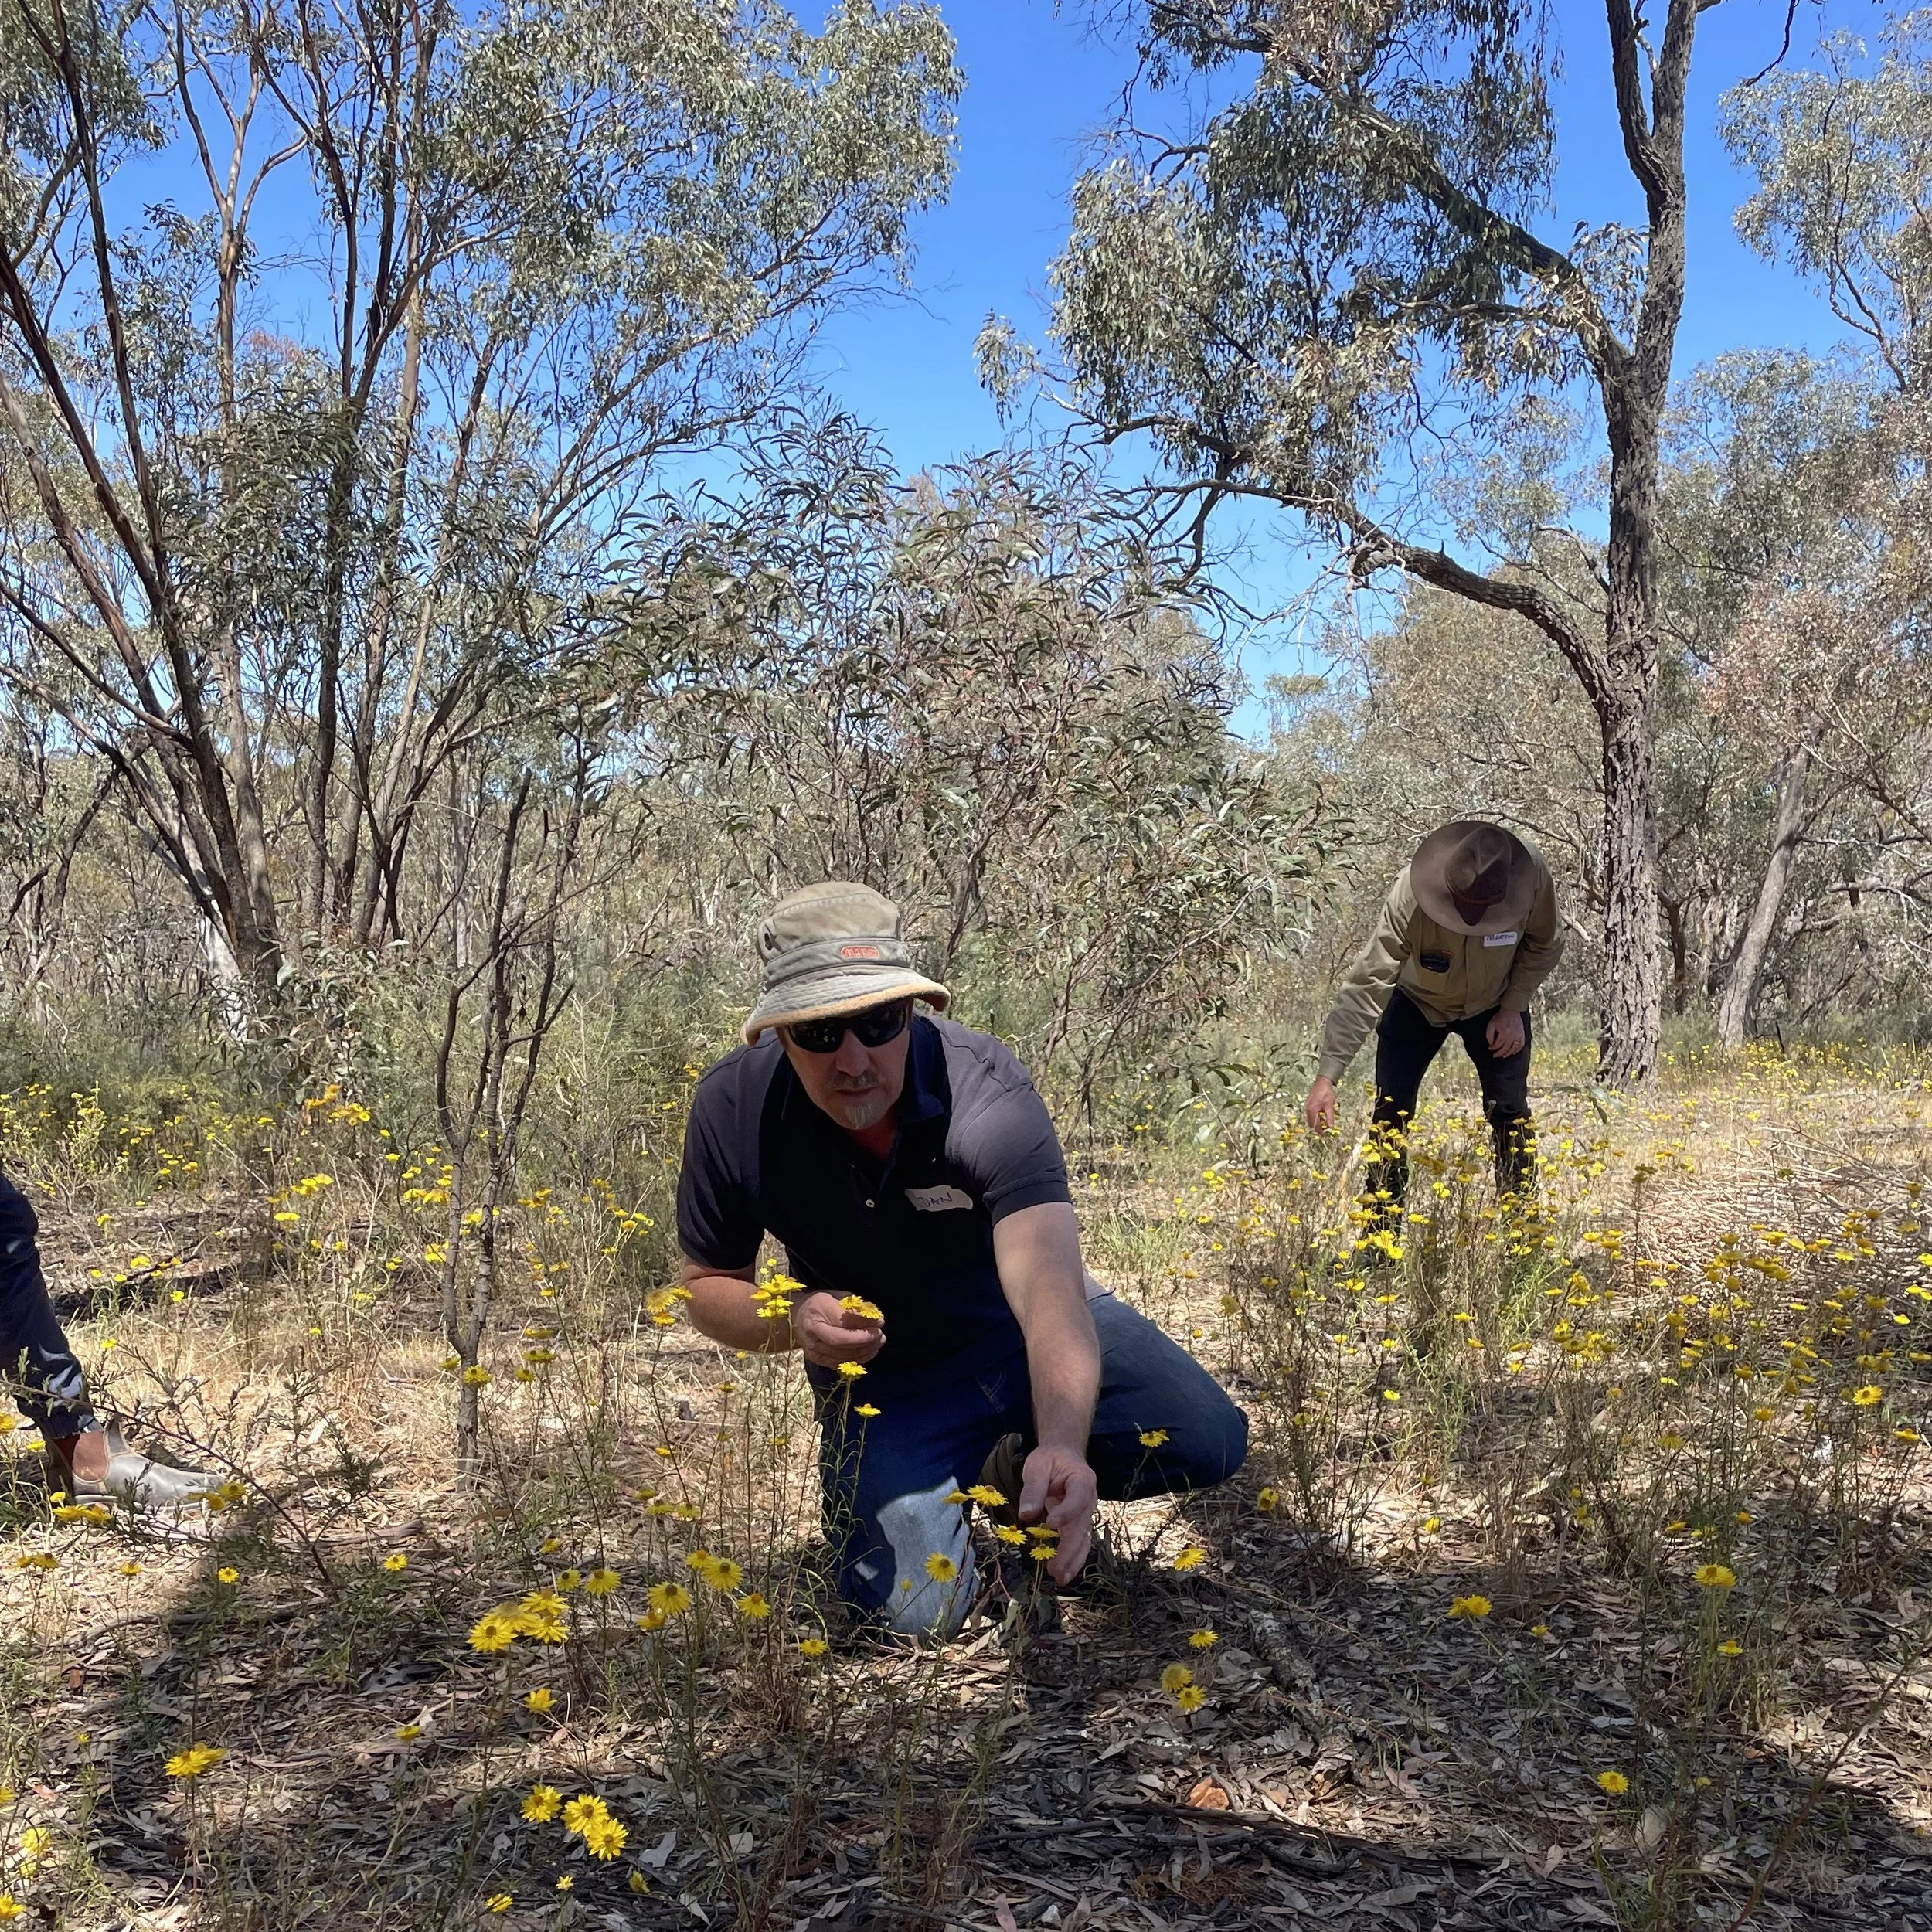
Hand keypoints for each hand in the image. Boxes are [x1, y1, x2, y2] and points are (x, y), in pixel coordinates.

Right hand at [792, 1291, 884, 1368]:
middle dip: (864, 1339)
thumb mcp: (836, 1296)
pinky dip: (856, 1360)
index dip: (864, 1322)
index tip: (880, 1321)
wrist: (796, 1318)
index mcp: (818, 1308)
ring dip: (864, 1351)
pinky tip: (868, 1352)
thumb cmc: (821, 1305)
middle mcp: (813, 1329)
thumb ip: (854, 1306)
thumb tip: (875, 1317)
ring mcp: (812, 1347)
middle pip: (840, 1339)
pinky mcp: (816, 1359)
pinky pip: (838, 1363)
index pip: (844, 1318)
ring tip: (878, 1343)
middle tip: (880, 1335)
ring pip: (841, 1354)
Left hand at [1018, 1442, 1098, 1583]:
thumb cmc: (1051, 1459)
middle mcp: (1089, 1499)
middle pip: (1081, 1526)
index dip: (1067, 1512)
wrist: (1064, 1455)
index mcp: (1082, 1480)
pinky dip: (1072, 1558)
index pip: (1078, 1498)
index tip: (1051, 1524)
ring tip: (1060, 1578)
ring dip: (1072, 1560)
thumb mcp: (1038, 1466)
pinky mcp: (1079, 1523)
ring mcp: (1086, 1513)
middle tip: (1056, 1570)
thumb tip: (1025, 1514)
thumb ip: (1033, 1489)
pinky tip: (1063, 1573)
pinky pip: (1078, 1542)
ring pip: (1083, 1539)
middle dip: (1069, 1550)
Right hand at [1304, 1075, 1337, 1133]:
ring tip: (1325, 1123)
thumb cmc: (1326, 1093)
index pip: (1314, 1125)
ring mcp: (1307, 1107)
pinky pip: (1311, 1114)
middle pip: (1311, 1123)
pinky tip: (1322, 1116)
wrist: (1322, 1082)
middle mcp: (1308, 1110)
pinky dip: (1316, 1117)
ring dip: (1317, 1122)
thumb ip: (1329, 1117)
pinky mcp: (1309, 1104)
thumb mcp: (1329, 1105)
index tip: (1324, 1135)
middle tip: (1325, 1130)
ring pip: (1311, 1119)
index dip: (1319, 1131)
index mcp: (1312, 1110)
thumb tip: (1331, 1127)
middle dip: (1317, 1127)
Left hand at [1486, 1009, 1526, 1058]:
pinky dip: (1517, 1050)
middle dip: (1499, 1053)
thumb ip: (1489, 1035)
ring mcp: (1519, 1035)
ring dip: (1508, 1054)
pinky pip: (1521, 1045)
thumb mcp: (1491, 1025)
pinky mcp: (1522, 1034)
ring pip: (1514, 1048)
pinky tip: (1513, 1052)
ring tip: (1503, 1056)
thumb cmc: (1500, 1018)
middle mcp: (1513, 1035)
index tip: (1490, 1048)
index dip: (1493, 1048)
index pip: (1498, 1044)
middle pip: (1506, 1048)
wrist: (1511, 1011)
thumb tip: (1491, 1044)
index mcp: (1504, 1032)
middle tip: (1495, 1055)